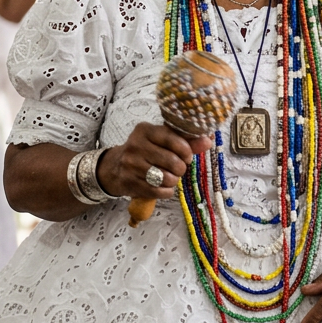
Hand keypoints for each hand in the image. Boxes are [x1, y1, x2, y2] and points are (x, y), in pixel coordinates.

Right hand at [97, 122, 211, 199]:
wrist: (114, 168)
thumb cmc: (145, 152)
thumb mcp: (161, 141)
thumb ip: (185, 140)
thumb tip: (207, 140)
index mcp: (145, 130)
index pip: (174, 139)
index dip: (186, 151)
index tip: (187, 156)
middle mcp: (135, 145)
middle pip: (173, 162)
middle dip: (181, 168)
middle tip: (177, 168)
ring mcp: (131, 165)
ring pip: (167, 178)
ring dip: (173, 181)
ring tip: (169, 177)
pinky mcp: (130, 182)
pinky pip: (159, 192)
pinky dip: (166, 192)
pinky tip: (163, 187)